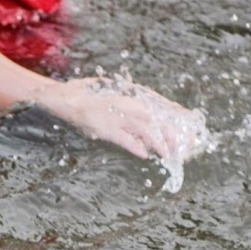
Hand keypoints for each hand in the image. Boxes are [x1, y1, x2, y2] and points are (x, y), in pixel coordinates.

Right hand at [39, 77, 210, 161]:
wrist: (63, 98)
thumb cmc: (85, 97)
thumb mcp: (109, 95)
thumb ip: (126, 104)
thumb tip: (140, 118)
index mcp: (129, 96)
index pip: (158, 107)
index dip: (174, 118)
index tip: (187, 129)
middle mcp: (126, 104)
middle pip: (156, 119)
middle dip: (170, 134)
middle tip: (180, 148)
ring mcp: (115, 116)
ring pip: (144, 129)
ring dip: (158, 142)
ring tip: (167, 154)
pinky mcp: (104, 127)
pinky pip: (124, 138)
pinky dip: (135, 146)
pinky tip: (145, 154)